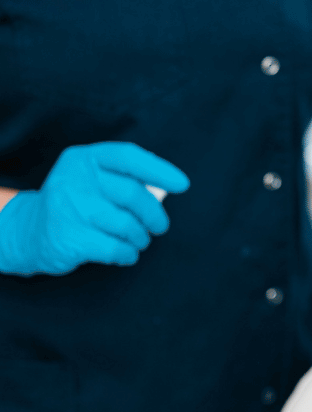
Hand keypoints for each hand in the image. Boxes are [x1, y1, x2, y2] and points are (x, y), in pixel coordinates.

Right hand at [0, 142, 189, 275]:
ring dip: (141, 237)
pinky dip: (128, 254)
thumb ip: (123, 178)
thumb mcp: (92, 179)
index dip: (159, 170)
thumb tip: (166, 188)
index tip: (183, 185)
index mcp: (84, 159)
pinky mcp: (69, 238)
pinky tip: (125, 253)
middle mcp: (75, 180)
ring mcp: (70, 209)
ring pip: (127, 225)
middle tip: (159, 226)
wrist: (29, 231)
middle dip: (154, 215)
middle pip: (133, 194)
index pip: (128, 157)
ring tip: (138, 240)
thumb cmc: (76, 204)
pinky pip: (116, 248)